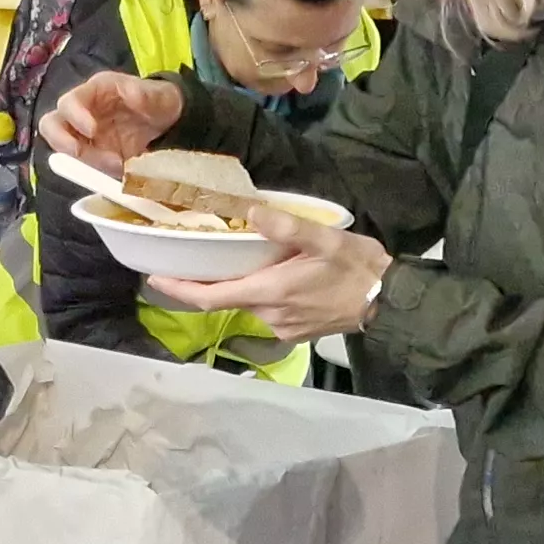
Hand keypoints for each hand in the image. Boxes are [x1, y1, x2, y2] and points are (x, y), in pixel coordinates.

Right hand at [37, 72, 184, 174]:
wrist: (168, 122)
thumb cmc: (158, 101)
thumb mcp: (158, 94)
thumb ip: (143, 93)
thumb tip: (133, 94)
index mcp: (93, 91)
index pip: (69, 102)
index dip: (74, 117)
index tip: (92, 131)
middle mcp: (81, 112)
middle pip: (50, 125)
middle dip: (62, 142)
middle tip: (81, 154)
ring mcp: (83, 135)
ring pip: (64, 150)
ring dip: (85, 161)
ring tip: (116, 163)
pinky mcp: (91, 154)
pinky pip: (82, 165)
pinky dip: (96, 171)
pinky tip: (120, 168)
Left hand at [148, 203, 391, 340]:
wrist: (388, 302)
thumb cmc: (358, 268)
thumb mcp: (326, 239)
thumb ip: (288, 226)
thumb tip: (252, 212)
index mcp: (270, 293)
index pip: (211, 298)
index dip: (179, 289)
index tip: (155, 277)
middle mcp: (269, 316)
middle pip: (225, 300)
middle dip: (207, 281)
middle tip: (192, 256)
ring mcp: (283, 328)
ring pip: (246, 304)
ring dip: (236, 286)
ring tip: (233, 259)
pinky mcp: (295, 331)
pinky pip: (266, 311)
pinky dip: (257, 293)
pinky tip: (267, 275)